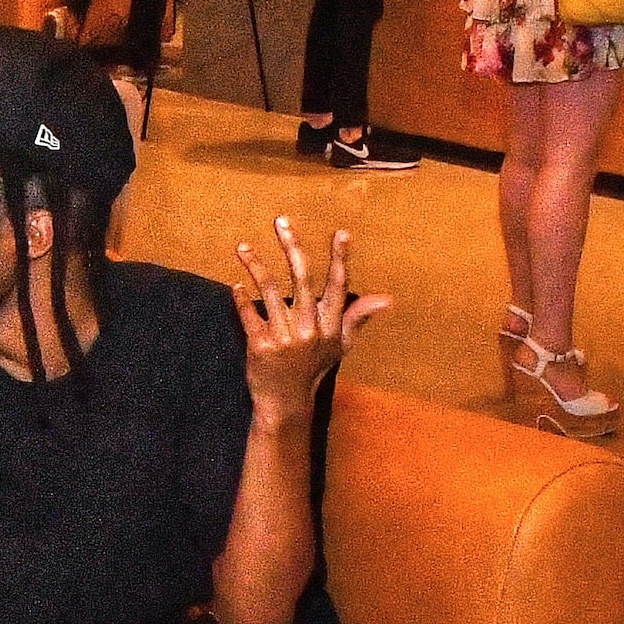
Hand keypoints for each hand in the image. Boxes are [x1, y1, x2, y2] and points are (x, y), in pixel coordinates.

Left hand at [233, 217, 387, 424]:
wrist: (285, 402)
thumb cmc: (314, 368)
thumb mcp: (340, 344)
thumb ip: (358, 317)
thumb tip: (387, 299)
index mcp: (331, 326)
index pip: (338, 287)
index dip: (340, 259)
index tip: (341, 233)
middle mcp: (310, 330)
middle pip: (302, 279)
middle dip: (292, 246)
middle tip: (281, 221)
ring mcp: (285, 338)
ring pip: (270, 291)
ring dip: (255, 265)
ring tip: (243, 246)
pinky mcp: (261, 346)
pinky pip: (249, 314)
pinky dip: (240, 298)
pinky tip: (236, 285)